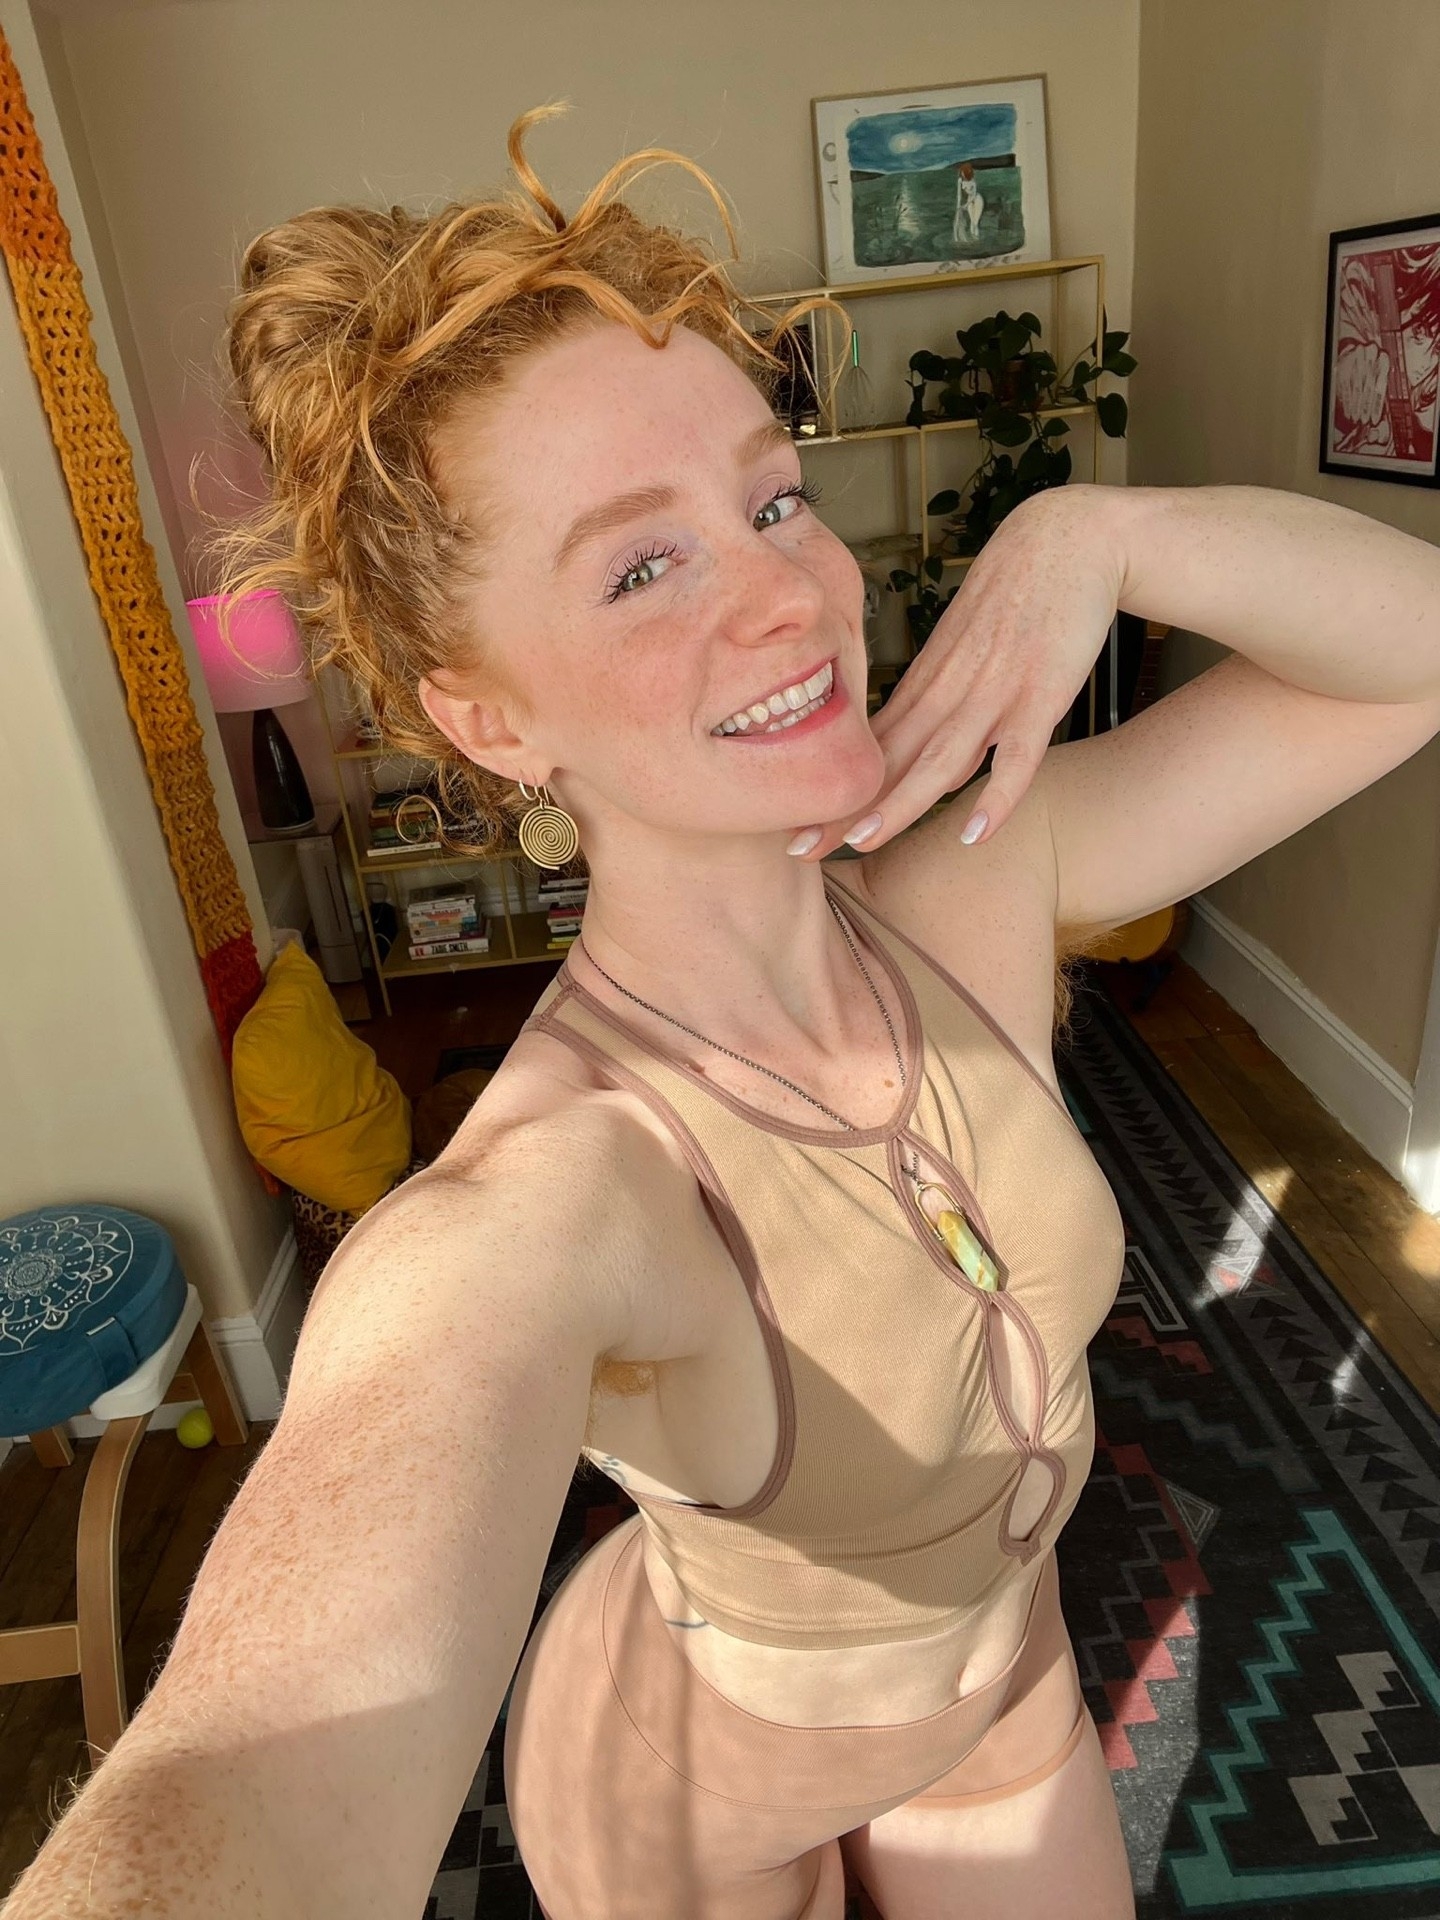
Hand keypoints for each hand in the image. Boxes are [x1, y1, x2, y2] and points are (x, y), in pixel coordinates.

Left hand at [791, 486, 1126, 857]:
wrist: (1068, 537)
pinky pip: (1019, 755)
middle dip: (843, 808)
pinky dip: (998, 795)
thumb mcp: (964, 652)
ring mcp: (994, 693)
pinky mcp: (1041, 693)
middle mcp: (950, 692)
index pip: (870, 750)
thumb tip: (921, 761)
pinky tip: (975, 834)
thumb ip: (942, 706)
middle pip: (890, 762)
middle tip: (797, 851)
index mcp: (927, 684)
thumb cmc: (1016, 596)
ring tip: (861, 843)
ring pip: (941, 760)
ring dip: (900, 802)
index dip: (832, 792)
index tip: (794, 831)